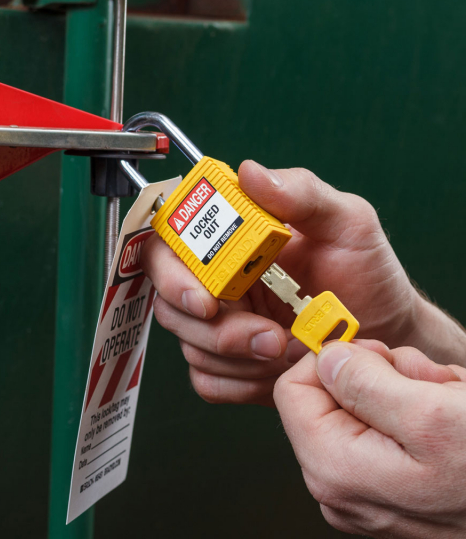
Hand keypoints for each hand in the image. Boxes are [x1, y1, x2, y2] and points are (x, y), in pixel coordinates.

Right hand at [141, 161, 465, 405]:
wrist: (386, 334)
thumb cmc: (365, 272)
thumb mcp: (346, 221)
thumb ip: (301, 193)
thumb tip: (248, 172)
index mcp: (231, 239)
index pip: (169, 243)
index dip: (170, 272)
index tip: (205, 299)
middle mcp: (216, 278)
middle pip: (168, 300)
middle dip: (213, 328)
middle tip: (266, 336)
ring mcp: (220, 322)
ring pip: (188, 343)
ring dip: (234, 356)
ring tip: (287, 348)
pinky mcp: (229, 363)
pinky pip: (206, 379)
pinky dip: (237, 382)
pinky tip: (275, 371)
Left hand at [274, 341, 465, 536]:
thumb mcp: (431, 414)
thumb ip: (363, 382)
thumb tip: (324, 358)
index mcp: (334, 468)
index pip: (293, 389)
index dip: (332, 362)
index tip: (377, 359)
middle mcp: (339, 485)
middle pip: (330, 396)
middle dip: (381, 377)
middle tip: (429, 385)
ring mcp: (364, 490)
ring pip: (364, 406)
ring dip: (408, 391)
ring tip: (448, 403)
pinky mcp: (389, 487)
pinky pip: (388, 428)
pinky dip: (419, 413)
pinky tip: (452, 422)